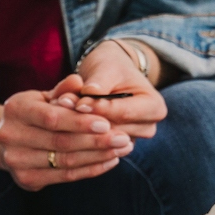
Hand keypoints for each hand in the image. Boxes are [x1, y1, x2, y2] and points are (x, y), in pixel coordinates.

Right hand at [0, 93, 130, 189]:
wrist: (6, 140)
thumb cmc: (34, 112)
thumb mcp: (46, 95)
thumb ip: (64, 90)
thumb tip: (80, 82)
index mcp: (15, 109)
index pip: (52, 118)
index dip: (80, 122)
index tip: (107, 122)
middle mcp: (9, 136)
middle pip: (61, 142)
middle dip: (96, 141)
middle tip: (124, 138)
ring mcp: (15, 161)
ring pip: (66, 161)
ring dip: (98, 156)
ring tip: (122, 149)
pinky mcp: (25, 180)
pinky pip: (65, 176)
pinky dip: (90, 169)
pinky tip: (110, 161)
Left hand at [54, 40, 169, 140]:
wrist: (111, 73)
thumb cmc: (111, 68)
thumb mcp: (106, 69)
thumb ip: (97, 84)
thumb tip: (85, 97)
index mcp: (154, 107)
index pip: (124, 113)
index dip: (99, 109)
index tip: (77, 103)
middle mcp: (147, 127)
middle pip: (113, 130)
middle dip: (86, 120)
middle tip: (61, 107)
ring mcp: (131, 139)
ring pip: (101, 140)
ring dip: (79, 127)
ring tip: (59, 111)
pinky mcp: (114, 146)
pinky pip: (95, 145)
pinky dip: (78, 133)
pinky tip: (61, 123)